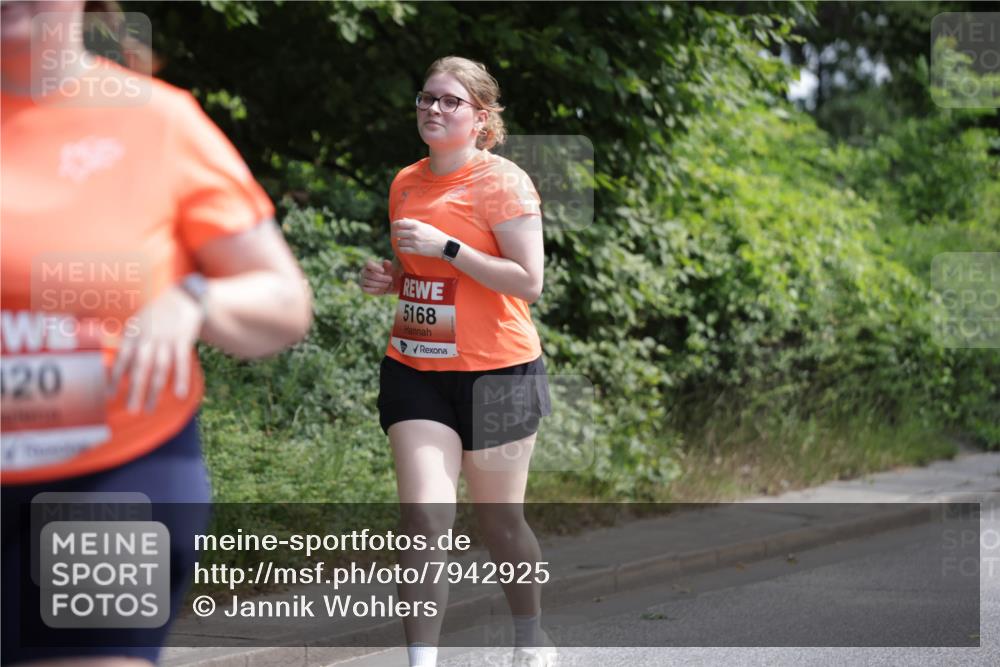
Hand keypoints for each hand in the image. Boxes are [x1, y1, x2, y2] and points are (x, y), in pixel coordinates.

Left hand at [107, 285, 203, 412]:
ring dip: (154, 390)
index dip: (116, 378)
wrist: (182, 296)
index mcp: (134, 334)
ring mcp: (166, 339)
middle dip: (135, 390)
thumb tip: (121, 372)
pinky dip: (181, 378)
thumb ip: (130, 346)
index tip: (109, 396)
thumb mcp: (138, 325)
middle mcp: (148, 337)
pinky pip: (182, 362)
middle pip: (140, 367)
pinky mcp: (183, 339)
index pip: (122, 359)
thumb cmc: (157, 315)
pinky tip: (179, 394)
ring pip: (160, 368)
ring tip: (150, 408)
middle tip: (131, 410)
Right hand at [359, 258, 395, 294]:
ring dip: (381, 284)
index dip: (375, 267)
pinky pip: (368, 290)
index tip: (383, 271)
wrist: (388, 283)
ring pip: (370, 282)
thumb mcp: (390, 268)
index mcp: (368, 265)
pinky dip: (376, 290)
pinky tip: (384, 289)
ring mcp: (362, 280)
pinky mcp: (363, 288)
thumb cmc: (388, 272)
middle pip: (370, 274)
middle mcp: (363, 272)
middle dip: (382, 278)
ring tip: (388, 284)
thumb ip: (388, 264)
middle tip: (390, 279)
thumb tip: (385, 262)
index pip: (368, 264)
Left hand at [391, 218, 449, 257]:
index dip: (394, 225)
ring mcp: (415, 242)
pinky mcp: (416, 250)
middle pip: (398, 233)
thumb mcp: (424, 226)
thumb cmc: (434, 234)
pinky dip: (401, 249)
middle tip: (398, 236)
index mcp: (416, 225)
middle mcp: (414, 233)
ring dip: (399, 242)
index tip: (394, 227)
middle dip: (396, 235)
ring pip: (399, 242)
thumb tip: (403, 219)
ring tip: (403, 242)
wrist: (443, 245)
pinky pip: (403, 250)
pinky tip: (404, 248)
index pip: (399, 223)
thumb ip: (413, 222)